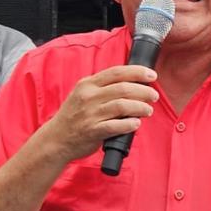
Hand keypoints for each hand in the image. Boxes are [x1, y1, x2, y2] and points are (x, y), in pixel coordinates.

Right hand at [44, 65, 159, 162]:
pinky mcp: (92, 131)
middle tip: (153, 95)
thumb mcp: (83, 94)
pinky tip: (136, 123)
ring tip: (148, 110)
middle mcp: (88, 97)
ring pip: (122, 106)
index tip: (151, 75)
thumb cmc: (74, 117)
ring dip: (140, 107)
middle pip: (123, 88)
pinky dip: (129, 124)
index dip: (137, 72)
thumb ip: (103, 88)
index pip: (116, 72)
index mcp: (87, 84)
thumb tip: (133, 83)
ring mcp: (90, 114)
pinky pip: (115, 126)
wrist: (56, 139)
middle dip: (143, 91)